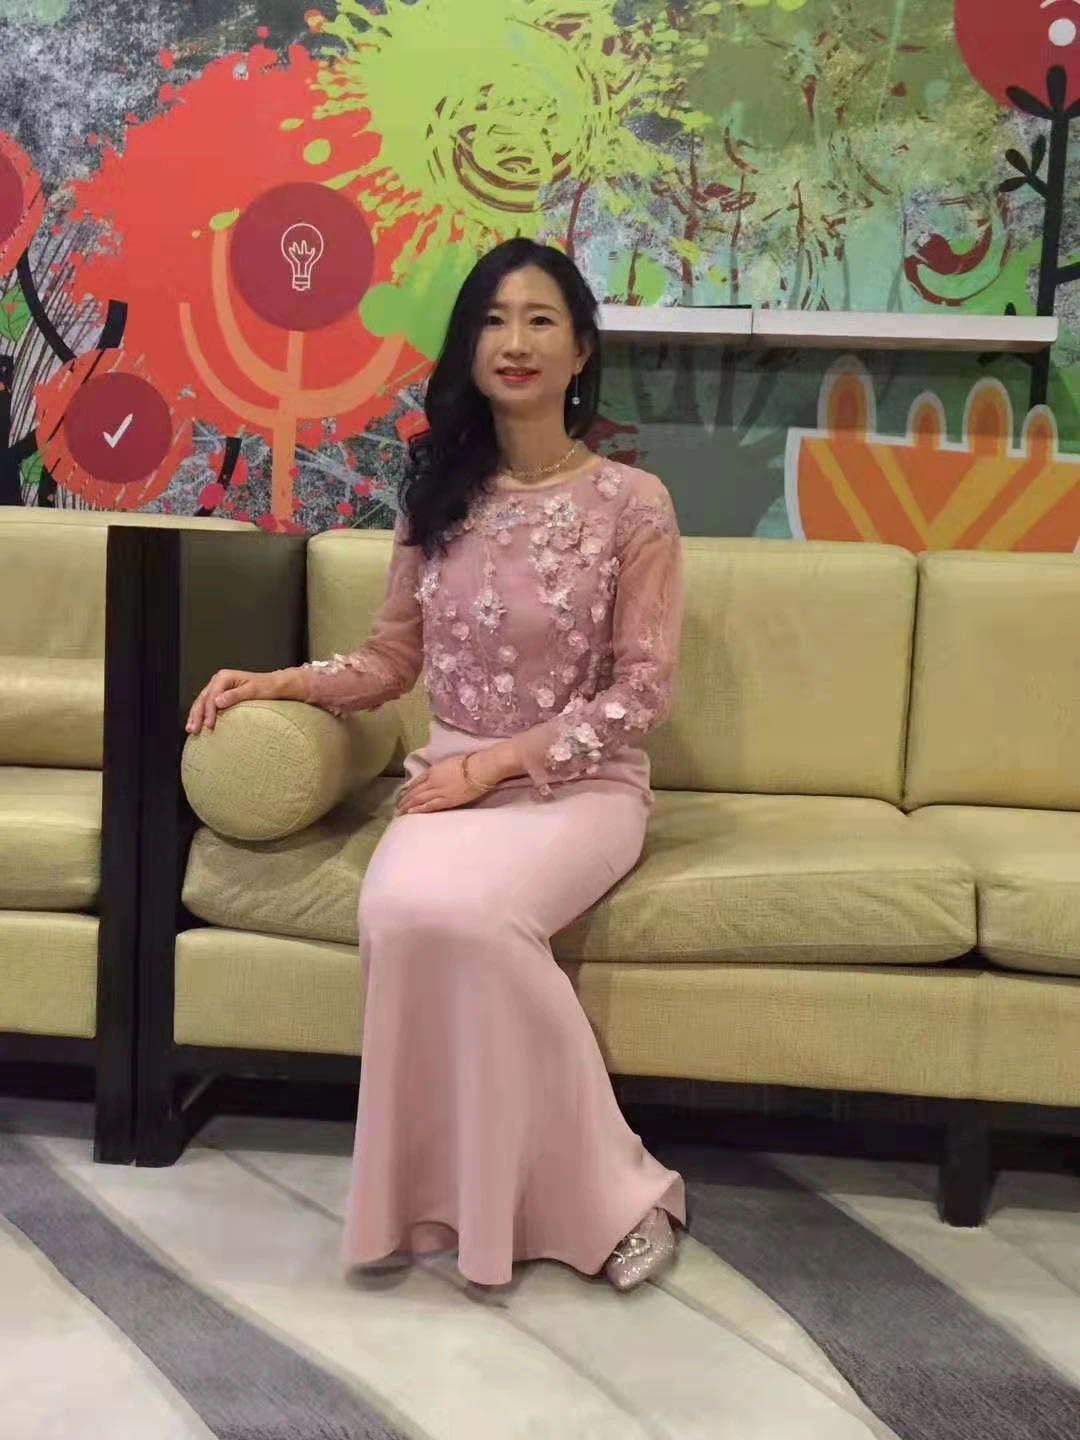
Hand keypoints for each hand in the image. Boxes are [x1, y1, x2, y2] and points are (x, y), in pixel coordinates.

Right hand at [186, 666, 307, 734]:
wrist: (274, 685)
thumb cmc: (266, 687)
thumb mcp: (252, 691)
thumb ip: (235, 695)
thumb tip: (217, 702)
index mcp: (224, 677)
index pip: (212, 696)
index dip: (208, 712)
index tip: (209, 725)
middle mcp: (219, 680)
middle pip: (203, 698)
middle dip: (197, 715)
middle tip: (194, 729)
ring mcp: (219, 687)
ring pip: (202, 701)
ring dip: (195, 715)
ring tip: (191, 729)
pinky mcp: (221, 694)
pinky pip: (207, 704)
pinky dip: (201, 714)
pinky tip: (198, 722)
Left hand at [395, 754, 484, 815]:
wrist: (479, 770)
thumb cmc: (469, 763)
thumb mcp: (448, 763)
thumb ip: (439, 770)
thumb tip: (435, 775)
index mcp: (433, 770)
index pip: (416, 781)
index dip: (408, 788)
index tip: (402, 794)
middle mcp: (432, 781)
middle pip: (415, 791)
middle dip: (404, 799)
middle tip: (396, 806)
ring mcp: (438, 791)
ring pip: (419, 799)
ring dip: (408, 805)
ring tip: (400, 811)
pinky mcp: (447, 801)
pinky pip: (429, 806)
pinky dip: (419, 809)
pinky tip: (410, 812)